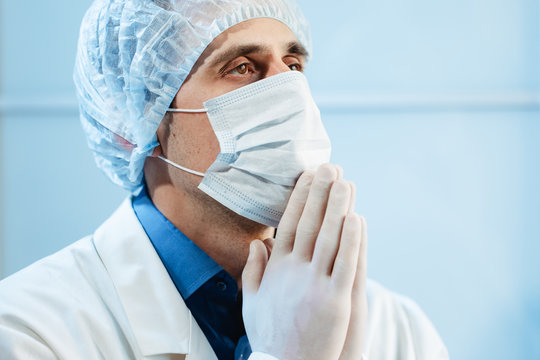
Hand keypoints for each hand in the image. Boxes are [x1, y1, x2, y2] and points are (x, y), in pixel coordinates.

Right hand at [242, 164, 366, 359]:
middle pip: (310, 224)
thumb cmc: (270, 335)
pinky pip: (346, 263)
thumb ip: (254, 270)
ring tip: (345, 182)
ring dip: (338, 207)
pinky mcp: (335, 300)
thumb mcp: (251, 302)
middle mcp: (294, 271)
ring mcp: (315, 284)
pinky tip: (357, 217)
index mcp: (276, 268)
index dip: (299, 198)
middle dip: (320, 193)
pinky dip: (352, 239)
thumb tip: (257, 243)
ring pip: (330, 238)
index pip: (288, 224)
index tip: (307, 176)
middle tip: (329, 167)